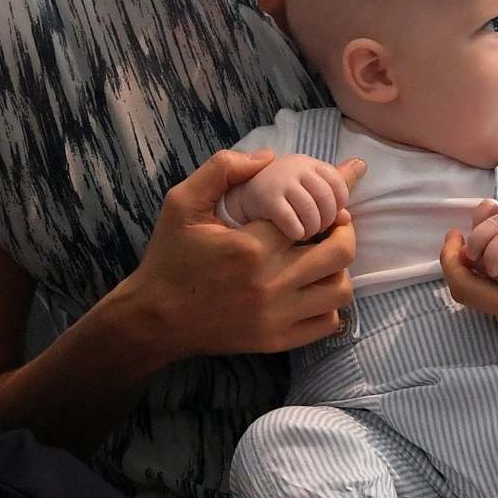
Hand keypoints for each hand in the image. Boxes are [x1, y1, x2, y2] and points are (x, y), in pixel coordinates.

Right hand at [132, 150, 368, 357]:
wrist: (154, 318)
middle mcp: (270, 283)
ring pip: (340, 290)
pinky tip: (313, 290)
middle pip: (339, 252)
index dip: (330, 201)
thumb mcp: (182, 202)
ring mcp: (277, 316)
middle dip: (343, 230)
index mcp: (251, 246)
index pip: (314, 214)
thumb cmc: (169, 257)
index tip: (333, 195)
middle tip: (332, 224)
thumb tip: (269, 156)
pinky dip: (329, 305)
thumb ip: (222, 169)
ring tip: (322, 257)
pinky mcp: (277, 340)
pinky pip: (327, 323)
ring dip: (339, 269)